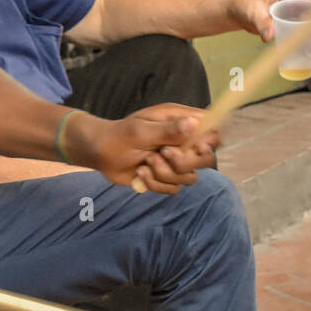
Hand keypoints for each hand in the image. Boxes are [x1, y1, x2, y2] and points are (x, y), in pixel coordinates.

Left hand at [71, 103, 219, 193]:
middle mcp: (181, 141)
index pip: (210, 128)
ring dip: (165, 173)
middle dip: (185, 162)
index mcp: (179, 121)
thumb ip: (168, 130)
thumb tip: (193, 124)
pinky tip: (140, 173)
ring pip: (189, 177)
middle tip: (164, 154)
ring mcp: (175, 161)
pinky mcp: (166, 178)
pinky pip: (173, 189)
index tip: (197, 147)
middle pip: (206, 158)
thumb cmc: (119, 135)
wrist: (100, 153)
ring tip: (146, 162)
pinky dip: (155, 184)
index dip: (209, 140)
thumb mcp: (141, 130)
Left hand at [229, 0, 310, 57]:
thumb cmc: (244, 5)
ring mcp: (291, 12)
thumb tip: (269, 37)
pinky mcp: (288, 22)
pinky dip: (306, 42)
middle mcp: (292, 1)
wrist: (237, 10)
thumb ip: (261, 23)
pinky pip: (301, 32)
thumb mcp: (252, 13)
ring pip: (309, 25)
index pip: (310, 0)